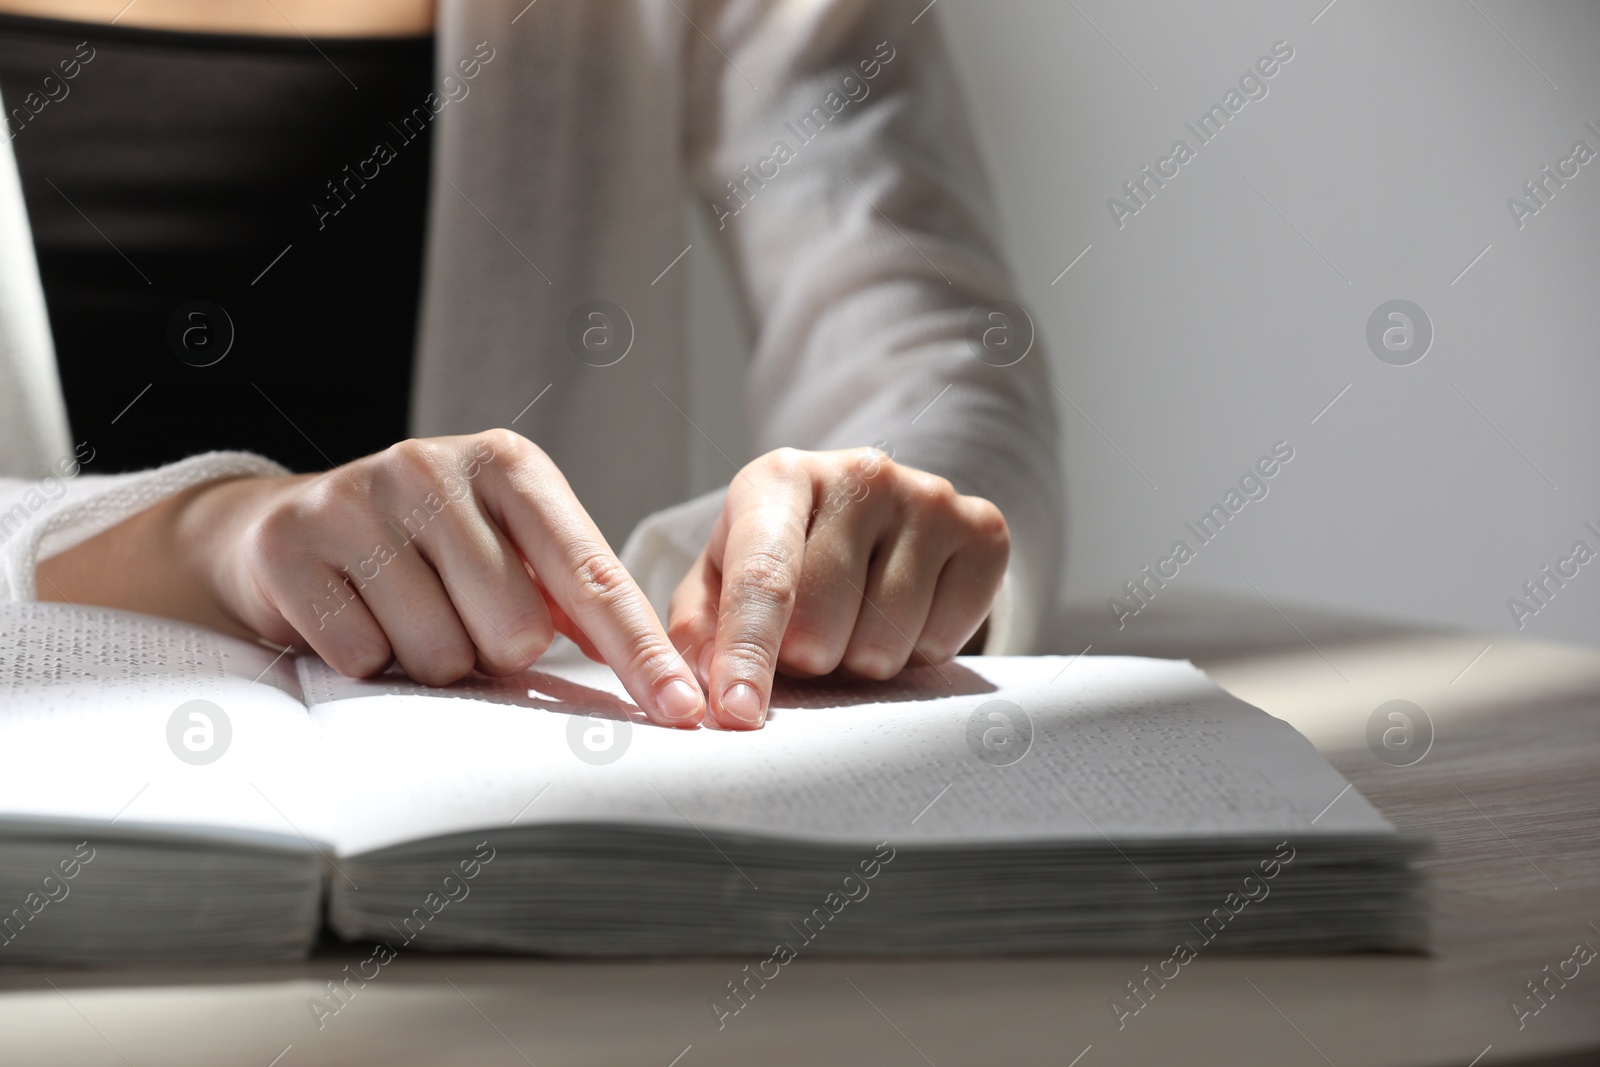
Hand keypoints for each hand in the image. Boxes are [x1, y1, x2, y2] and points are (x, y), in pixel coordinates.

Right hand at [149, 431, 703, 726]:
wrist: (283, 531)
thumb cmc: (424, 552)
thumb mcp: (506, 547)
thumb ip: (574, 597)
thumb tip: (659, 678)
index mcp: (509, 466)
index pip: (592, 576)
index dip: (640, 651)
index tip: (683, 708)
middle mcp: (435, 467)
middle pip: (514, 632)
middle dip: (494, 652)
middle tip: (458, 619)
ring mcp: (358, 500)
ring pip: (439, 655)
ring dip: (430, 662)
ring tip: (403, 617)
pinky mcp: (294, 545)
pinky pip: (363, 657)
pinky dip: (366, 660)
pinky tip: (353, 619)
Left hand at [667, 447, 1009, 729]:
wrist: (875, 518)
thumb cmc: (781, 559)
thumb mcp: (720, 580)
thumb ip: (698, 631)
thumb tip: (694, 692)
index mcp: (778, 476)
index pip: (763, 577)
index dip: (748, 653)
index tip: (739, 715)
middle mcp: (859, 472)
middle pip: (822, 625)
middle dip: (805, 659)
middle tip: (806, 640)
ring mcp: (929, 496)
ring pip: (886, 644)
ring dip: (861, 661)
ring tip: (854, 624)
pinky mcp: (983, 530)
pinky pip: (944, 643)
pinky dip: (918, 652)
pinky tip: (904, 615)